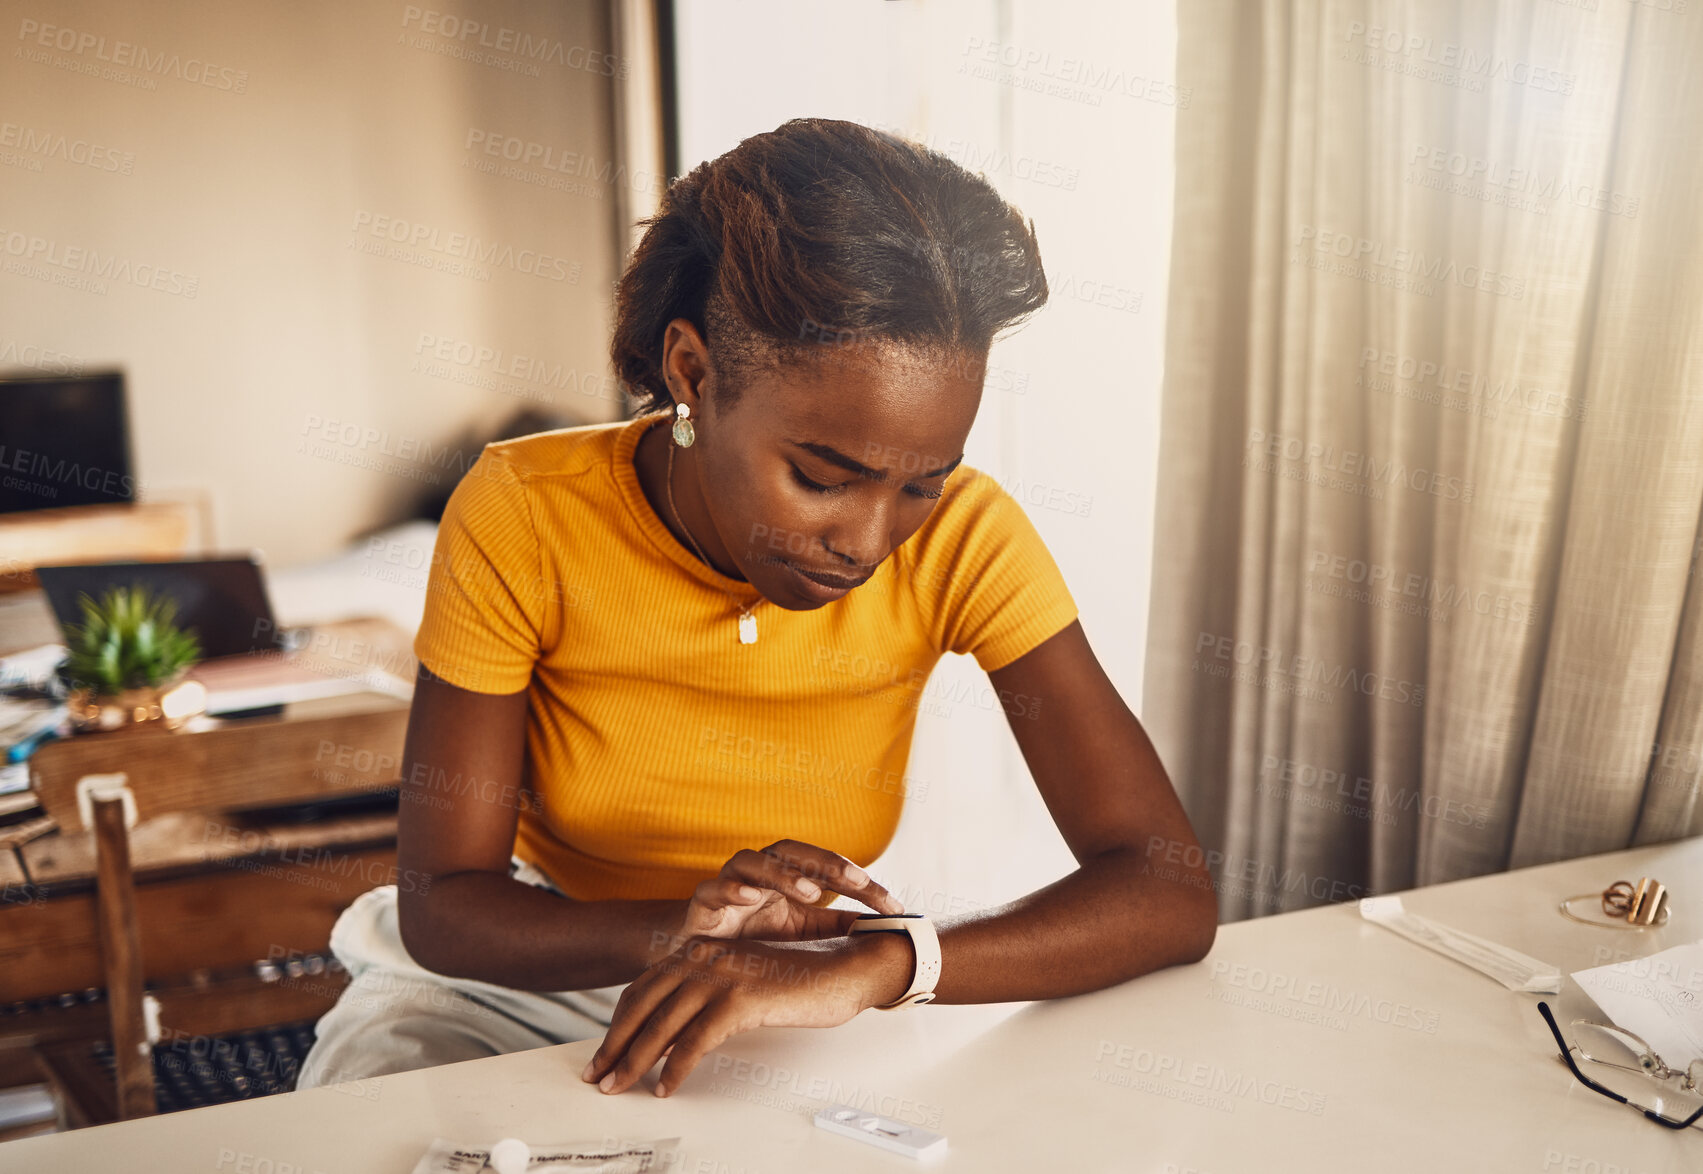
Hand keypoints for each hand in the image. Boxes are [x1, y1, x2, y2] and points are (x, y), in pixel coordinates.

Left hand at [581, 932, 913, 1096]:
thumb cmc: (799, 979)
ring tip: (619, 1087)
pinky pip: (698, 1040)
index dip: (617, 1023)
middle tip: (597, 1076)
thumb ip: (706, 997)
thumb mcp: (741, 983)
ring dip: (635, 1061)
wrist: (848, 967)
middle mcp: (706, 957)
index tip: (603, 1053)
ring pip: (663, 1024)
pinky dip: (677, 1067)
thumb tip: (669, 1036)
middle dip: (614, 1045)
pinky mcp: (743, 998)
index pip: (642, 988)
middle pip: (643, 1005)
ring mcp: (723, 975)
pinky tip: (667, 1086)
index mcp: (701, 950)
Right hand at [673, 839, 904, 948]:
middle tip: (856, 880)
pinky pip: (713, 888)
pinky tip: (750, 896)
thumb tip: (881, 928)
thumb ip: (834, 926)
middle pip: (793, 852)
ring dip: (782, 873)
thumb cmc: (752, 935)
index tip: (892, 906)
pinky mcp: (703, 902)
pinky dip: (731, 888)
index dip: (861, 884)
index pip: (828, 869)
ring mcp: (730, 883)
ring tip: (809, 890)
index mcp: (787, 876)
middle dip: (826, 864)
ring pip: (753, 861)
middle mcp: (760, 872)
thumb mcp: (800, 932)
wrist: (696, 953)